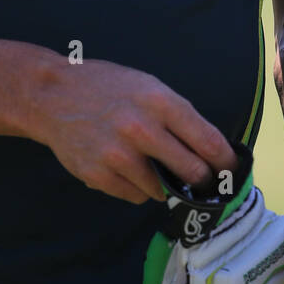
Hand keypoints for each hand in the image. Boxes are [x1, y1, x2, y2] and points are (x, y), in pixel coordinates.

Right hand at [31, 59, 238, 203]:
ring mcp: (118, 154)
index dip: (226, 163)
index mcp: (159, 101)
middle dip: (202, 181)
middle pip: (193, 173)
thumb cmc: (107, 87)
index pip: (209, 142)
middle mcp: (141, 128)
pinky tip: (126, 168)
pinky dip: (138, 188)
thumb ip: (177, 116)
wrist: (52, 96)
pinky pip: (136, 196)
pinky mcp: (99, 175)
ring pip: (164, 189)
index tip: (230, 171)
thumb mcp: (147, 86)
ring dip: (165, 185)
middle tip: (201, 181)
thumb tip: (211, 153)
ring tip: (151, 166)